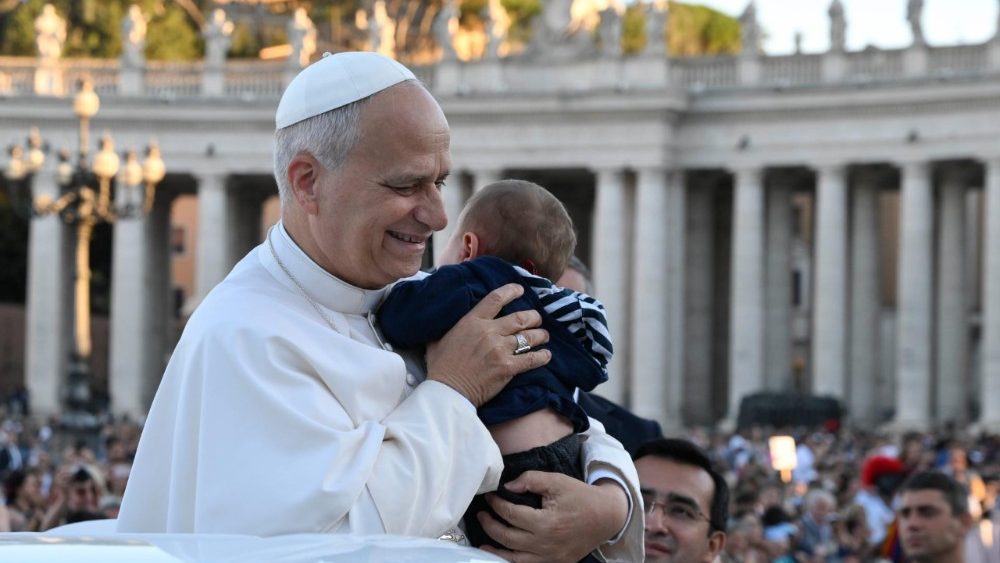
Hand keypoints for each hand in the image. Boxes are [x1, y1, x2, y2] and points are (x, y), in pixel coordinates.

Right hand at [426, 283, 549, 405]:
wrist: (447, 391)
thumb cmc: (441, 367)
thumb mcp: (439, 338)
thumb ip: (450, 327)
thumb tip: (448, 320)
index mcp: (472, 321)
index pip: (496, 298)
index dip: (511, 291)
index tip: (521, 290)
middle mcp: (489, 331)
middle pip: (520, 317)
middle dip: (533, 317)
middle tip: (537, 319)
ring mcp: (500, 349)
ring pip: (529, 336)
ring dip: (540, 335)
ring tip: (544, 336)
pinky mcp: (508, 367)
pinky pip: (531, 359)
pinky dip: (542, 356)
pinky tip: (546, 355)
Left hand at [476, 471, 627, 562]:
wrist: (606, 517)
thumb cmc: (580, 497)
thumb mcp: (557, 481)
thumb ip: (531, 480)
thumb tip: (507, 487)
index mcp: (546, 523)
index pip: (511, 515)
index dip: (497, 504)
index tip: (489, 497)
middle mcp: (546, 544)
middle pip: (508, 538)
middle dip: (490, 525)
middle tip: (481, 514)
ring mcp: (550, 558)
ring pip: (514, 558)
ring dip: (495, 549)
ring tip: (483, 540)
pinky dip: (511, 560)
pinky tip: (503, 553)